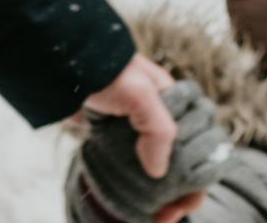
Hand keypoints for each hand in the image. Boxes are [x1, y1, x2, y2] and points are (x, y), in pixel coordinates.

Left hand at [74, 69, 229, 222]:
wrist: (62, 59)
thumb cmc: (105, 69)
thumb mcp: (140, 94)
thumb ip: (159, 131)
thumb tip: (159, 172)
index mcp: (175, 103)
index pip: (203, 147)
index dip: (198, 180)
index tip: (183, 205)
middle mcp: (159, 116)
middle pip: (183, 162)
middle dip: (180, 192)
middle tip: (164, 217)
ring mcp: (135, 126)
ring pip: (159, 166)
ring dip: (160, 191)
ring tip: (156, 215)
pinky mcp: (113, 132)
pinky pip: (132, 162)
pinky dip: (137, 181)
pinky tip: (138, 200)